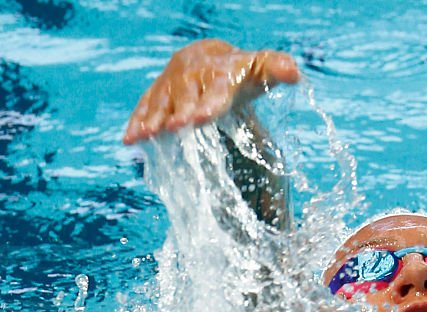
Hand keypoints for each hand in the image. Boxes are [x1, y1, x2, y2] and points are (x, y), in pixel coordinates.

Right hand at [123, 39, 299, 144]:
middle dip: (180, 111)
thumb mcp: (262, 68)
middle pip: (186, 94)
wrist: (208, 56)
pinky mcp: (157, 91)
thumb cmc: (240, 71)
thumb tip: (296, 73)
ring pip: (161, 100)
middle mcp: (194, 74)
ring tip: (146, 136)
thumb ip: (278, 69)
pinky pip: (145, 104)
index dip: (209, 103)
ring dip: (153, 118)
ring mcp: (172, 82)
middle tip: (174, 128)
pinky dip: (137, 120)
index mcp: (221, 71)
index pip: (217, 88)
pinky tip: (130, 140)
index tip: (202, 118)